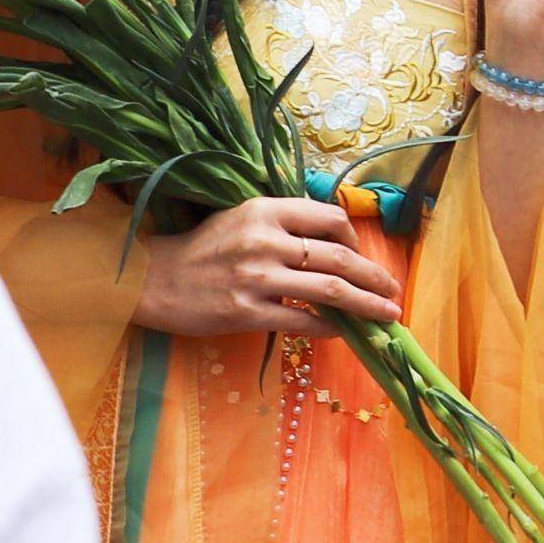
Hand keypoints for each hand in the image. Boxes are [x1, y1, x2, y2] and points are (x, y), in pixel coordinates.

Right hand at [135, 194, 404, 336]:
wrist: (149, 280)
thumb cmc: (201, 249)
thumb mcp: (243, 219)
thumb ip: (287, 225)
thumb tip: (339, 243)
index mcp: (267, 211)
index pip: (332, 219)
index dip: (356, 239)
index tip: (361, 255)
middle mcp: (265, 241)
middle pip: (339, 257)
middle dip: (375, 276)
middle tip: (394, 291)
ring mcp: (256, 278)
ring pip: (330, 290)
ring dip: (367, 304)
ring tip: (388, 314)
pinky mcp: (246, 312)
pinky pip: (302, 321)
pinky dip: (330, 326)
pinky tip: (344, 331)